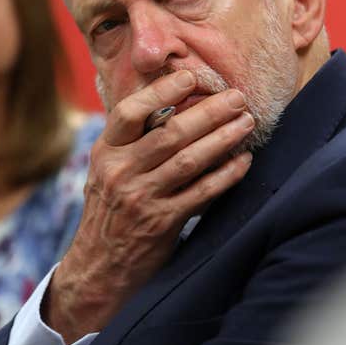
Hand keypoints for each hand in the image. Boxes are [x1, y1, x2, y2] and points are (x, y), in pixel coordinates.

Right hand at [44, 70, 253, 341]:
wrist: (98, 267)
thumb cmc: (109, 210)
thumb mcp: (105, 170)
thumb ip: (130, 141)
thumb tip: (168, 102)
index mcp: (105, 152)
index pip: (129, 112)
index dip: (161, 91)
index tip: (191, 77)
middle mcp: (120, 172)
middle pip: (170, 132)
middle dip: (209, 112)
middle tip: (238, 97)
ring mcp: (141, 198)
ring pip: (190, 160)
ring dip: (224, 138)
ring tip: (247, 123)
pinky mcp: (161, 223)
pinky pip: (202, 192)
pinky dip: (226, 175)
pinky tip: (244, 162)